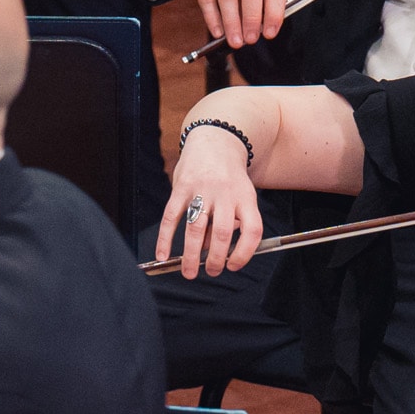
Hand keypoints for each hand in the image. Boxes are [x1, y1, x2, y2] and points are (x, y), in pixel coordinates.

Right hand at [157, 118, 264, 277]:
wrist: (215, 142)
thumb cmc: (228, 177)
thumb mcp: (240, 194)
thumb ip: (230, 219)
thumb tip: (212, 248)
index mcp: (245, 197)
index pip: (252, 230)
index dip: (245, 253)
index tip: (234, 266)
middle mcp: (224, 194)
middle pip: (222, 232)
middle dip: (215, 258)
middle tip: (211, 271)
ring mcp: (201, 190)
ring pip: (195, 228)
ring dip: (191, 254)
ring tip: (189, 272)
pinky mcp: (180, 188)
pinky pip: (170, 217)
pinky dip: (164, 238)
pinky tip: (162, 255)